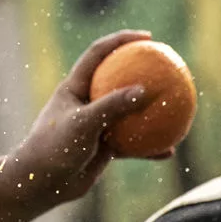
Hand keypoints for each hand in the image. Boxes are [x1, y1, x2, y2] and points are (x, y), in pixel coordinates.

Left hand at [5, 30, 168, 210]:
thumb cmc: (54, 149)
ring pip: (129, 114)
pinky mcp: (102, 147)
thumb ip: (111, 106)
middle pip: (118, 79)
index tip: (148, 38)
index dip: (121, 41)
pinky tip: (168, 151)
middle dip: (142, 71)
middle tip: (170, 66)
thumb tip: (145, 89)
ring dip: (152, 111)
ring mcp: (96, 125)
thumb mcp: (82, 124)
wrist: (41, 184)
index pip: (98, 54)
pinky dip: (148, 147)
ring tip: (180, 108)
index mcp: (74, 88)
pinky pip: (132, 144)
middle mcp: (86, 103)